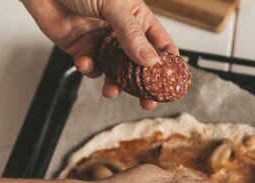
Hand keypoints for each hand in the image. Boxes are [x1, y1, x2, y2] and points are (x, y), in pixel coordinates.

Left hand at [22, 0, 177, 109]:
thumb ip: (131, 34)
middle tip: (147, 101)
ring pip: (116, 71)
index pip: (160, 44)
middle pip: (140, 65)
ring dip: (114, 83)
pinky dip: (88, 69)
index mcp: (137, 17)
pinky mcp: (83, 50)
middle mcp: (122, 32)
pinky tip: (84, 61)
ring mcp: (103, 42)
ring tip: (111, 90)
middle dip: (143, 85)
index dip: (168, 65)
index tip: (172, 84)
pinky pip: (92, 67)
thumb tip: (151, 61)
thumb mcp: (113, 4)